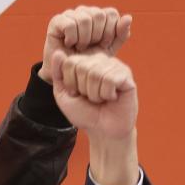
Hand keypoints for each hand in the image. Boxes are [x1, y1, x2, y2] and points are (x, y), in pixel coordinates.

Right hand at [40, 6, 132, 82]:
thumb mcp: (109, 50)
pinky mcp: (57, 21)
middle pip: (99, 15)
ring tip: (80, 47)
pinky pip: (70, 24)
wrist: (68, 74)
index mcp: (98, 16)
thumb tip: (128, 17)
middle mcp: (85, 12)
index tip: (104, 45)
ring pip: (85, 19)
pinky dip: (72, 38)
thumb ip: (120, 35)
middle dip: (98, 36)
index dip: (110, 31)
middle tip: (91, 47)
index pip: (111, 13)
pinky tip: (70, 44)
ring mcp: (71, 15)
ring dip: (84, 39)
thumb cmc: (88, 62)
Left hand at [51, 50, 138, 184]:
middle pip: (82, 67)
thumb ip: (58, 74)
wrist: (103, 131)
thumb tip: (58, 53)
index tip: (77, 94)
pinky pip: (111, 79)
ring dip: (95, 94)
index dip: (70, 83)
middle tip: (91, 98)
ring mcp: (115, 66)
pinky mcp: (126, 76)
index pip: (70, 62)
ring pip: (96, 73)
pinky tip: (112, 98)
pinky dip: (107, 94)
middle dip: (83, 89)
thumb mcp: (63, 95)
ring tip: (101, 99)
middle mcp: (101, 60)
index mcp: (85, 62)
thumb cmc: (85, 113)